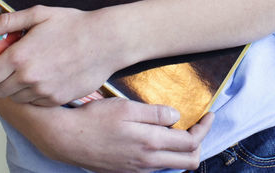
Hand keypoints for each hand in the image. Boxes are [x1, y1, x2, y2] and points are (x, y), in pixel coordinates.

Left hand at [0, 6, 122, 105]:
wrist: (106, 41)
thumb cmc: (74, 24)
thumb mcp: (39, 14)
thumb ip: (6, 22)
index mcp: (19, 56)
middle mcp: (27, 78)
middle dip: (3, 80)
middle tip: (16, 66)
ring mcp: (42, 92)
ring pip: (17, 99)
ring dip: (19, 88)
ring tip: (34, 71)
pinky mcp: (56, 100)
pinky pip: (35, 103)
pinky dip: (36, 94)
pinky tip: (48, 77)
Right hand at [34, 100, 213, 172]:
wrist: (65, 139)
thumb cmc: (94, 119)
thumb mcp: (126, 107)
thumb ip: (155, 114)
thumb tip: (177, 117)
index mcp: (150, 143)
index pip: (191, 143)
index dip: (205, 129)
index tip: (209, 115)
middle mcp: (146, 162)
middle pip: (188, 162)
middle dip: (199, 144)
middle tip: (199, 125)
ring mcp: (136, 170)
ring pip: (172, 166)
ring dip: (182, 151)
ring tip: (179, 130)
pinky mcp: (126, 172)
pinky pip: (155, 169)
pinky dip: (165, 156)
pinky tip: (158, 140)